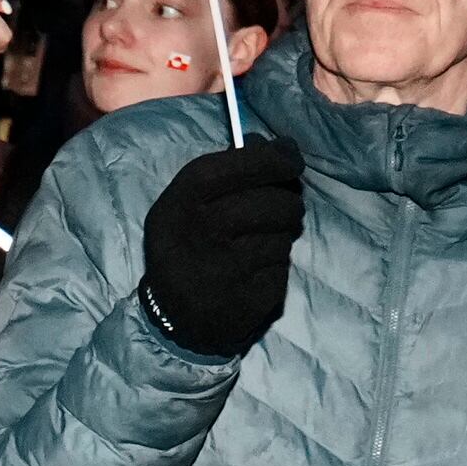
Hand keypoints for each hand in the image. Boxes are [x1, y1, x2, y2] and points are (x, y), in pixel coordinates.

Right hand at [138, 138, 308, 358]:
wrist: (174, 320)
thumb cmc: (186, 248)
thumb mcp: (186, 206)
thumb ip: (225, 172)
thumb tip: (277, 145)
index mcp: (179, 204)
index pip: (234, 166)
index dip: (270, 158)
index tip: (291, 159)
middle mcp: (198, 233)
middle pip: (271, 202)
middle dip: (288, 202)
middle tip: (285, 209)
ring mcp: (223, 270)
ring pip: (282, 236)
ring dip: (281, 237)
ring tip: (262, 244)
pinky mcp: (246, 299)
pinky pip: (282, 269)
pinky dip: (275, 268)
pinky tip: (254, 274)